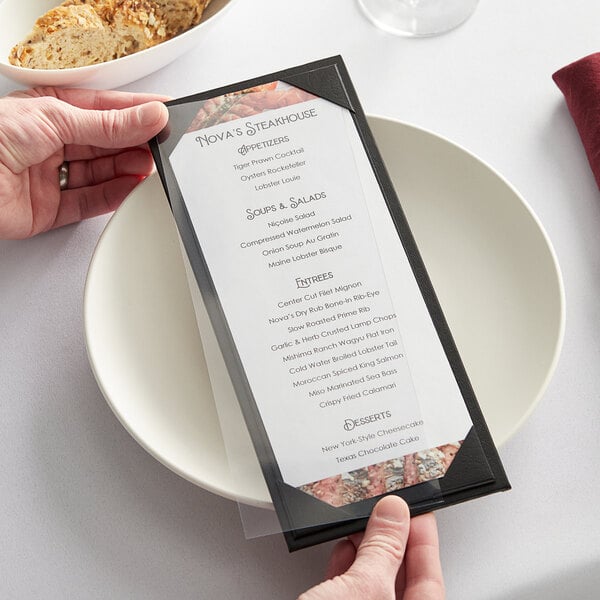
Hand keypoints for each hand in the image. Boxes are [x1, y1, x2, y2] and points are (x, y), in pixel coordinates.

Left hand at [0, 87, 168, 238]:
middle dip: (135, 143)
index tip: (166, 113)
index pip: (104, 110)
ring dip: (128, 171)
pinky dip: (115, 197)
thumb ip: (106, 124)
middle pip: (107, 144)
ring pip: (104, 174)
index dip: (137, 111)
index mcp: (51, 111)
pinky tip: (133, 188)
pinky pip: (92, 202)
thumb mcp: (54, 119)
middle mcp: (53, 143)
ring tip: (150, 167)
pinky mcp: (53, 209)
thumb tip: (148, 117)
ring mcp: (55, 177)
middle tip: (161, 144)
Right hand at [299, 496, 443, 599]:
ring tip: (363, 521)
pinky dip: (347, 563)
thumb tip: (393, 514)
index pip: (430, 577)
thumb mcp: (364, 587)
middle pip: (401, 574)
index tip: (417, 509)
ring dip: (367, 548)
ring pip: (373, 578)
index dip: (425, 539)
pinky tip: (343, 545)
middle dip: (393, 539)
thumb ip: (382, 549)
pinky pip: (350, 585)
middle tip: (389, 508)